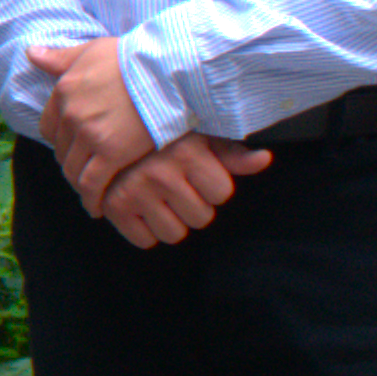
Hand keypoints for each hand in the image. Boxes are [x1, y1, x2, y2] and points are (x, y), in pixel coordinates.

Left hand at [28, 35, 157, 211]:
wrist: (168, 69)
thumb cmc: (135, 57)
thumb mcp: (92, 50)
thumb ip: (60, 57)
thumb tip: (30, 53)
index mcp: (64, 90)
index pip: (49, 126)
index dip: (60, 139)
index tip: (72, 148)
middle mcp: (71, 114)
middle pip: (62, 150)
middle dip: (71, 162)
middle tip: (83, 173)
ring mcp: (89, 135)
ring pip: (74, 169)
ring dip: (79, 183)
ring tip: (91, 192)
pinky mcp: (111, 153)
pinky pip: (92, 184)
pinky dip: (92, 198)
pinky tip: (97, 207)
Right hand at [97, 133, 270, 248]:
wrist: (111, 135)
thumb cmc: (162, 136)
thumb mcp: (199, 136)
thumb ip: (232, 154)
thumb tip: (265, 159)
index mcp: (186, 153)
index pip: (222, 194)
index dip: (213, 186)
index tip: (197, 173)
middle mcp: (161, 174)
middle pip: (201, 218)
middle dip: (194, 206)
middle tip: (177, 187)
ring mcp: (135, 192)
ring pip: (174, 234)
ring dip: (171, 221)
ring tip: (161, 200)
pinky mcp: (114, 207)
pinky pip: (144, 241)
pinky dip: (145, 230)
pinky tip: (143, 209)